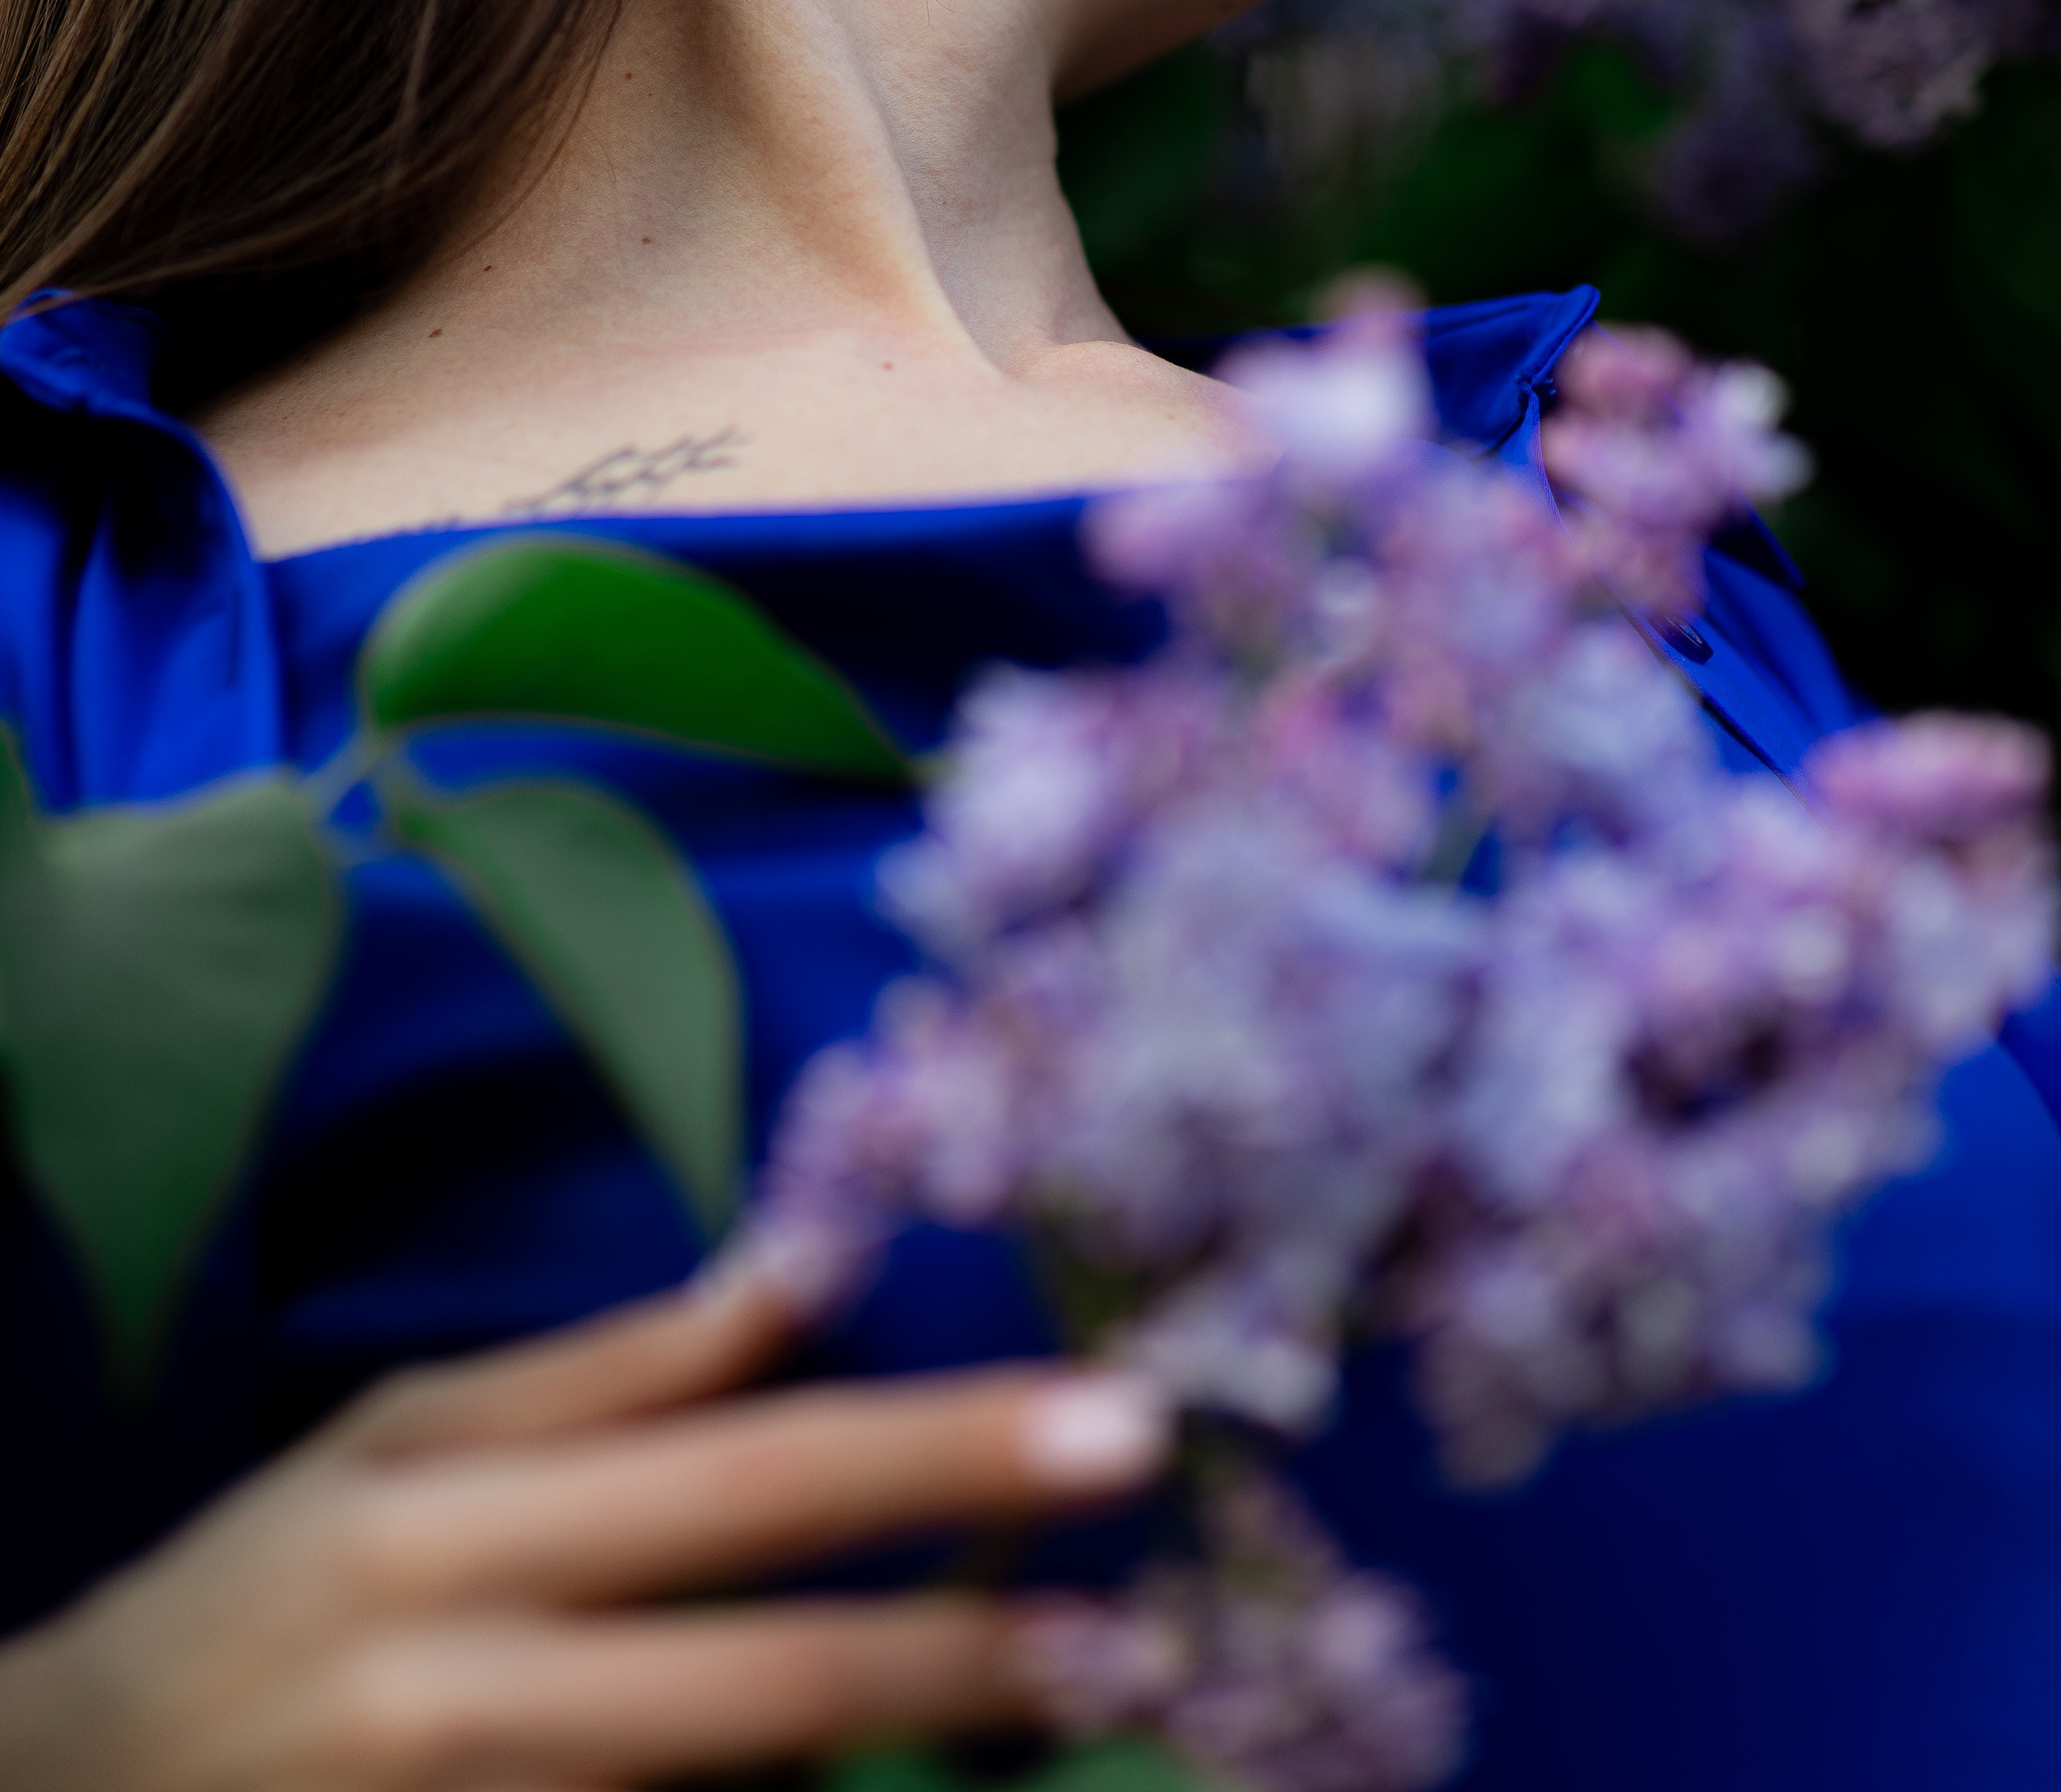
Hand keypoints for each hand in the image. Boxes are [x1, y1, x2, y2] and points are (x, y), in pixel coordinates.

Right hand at [0, 1253, 1168, 1788]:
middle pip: (757, 1681)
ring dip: (904, 1756)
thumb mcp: (393, 1441)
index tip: (1107, 1428)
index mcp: (445, 1527)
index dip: (933, 1456)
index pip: (738, 1479)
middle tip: (1152, 1625)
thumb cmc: (255, 1595)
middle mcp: (458, 1691)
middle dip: (969, 1651)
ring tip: (1070, 1696)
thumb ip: (603, 1374)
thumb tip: (802, 1273)